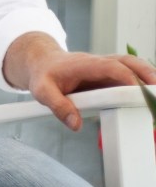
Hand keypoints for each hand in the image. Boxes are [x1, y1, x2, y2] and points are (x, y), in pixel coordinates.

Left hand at [4, 33, 155, 130]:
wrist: (42, 63)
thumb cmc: (43, 74)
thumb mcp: (42, 91)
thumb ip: (58, 106)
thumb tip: (75, 124)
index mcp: (84, 64)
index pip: (111, 67)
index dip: (126, 78)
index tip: (139, 92)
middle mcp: (98, 63)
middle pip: (128, 62)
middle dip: (146, 74)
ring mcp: (105, 68)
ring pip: (132, 66)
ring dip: (148, 77)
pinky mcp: (109, 76)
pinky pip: (129, 75)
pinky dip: (143, 82)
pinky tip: (150, 96)